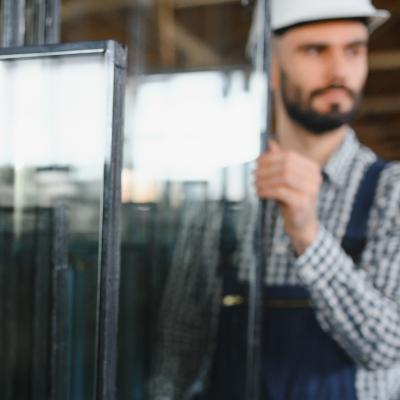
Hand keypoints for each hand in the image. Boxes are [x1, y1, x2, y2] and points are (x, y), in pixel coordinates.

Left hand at [254, 140, 321, 254]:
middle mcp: (314, 177)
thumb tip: (270, 143)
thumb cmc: (290, 199)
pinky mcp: (302, 203)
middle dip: (266, 168)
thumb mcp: (284, 179)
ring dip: (265, 180)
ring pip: (284, 176)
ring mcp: (310, 190)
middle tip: (253, 175)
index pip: (289, 155)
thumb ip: (279, 161)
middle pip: (286, 164)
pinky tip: (259, 193)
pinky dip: (267, 190)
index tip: (256, 164)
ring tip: (255, 185)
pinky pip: (281, 191)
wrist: (300, 224)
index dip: (270, 157)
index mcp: (311, 168)